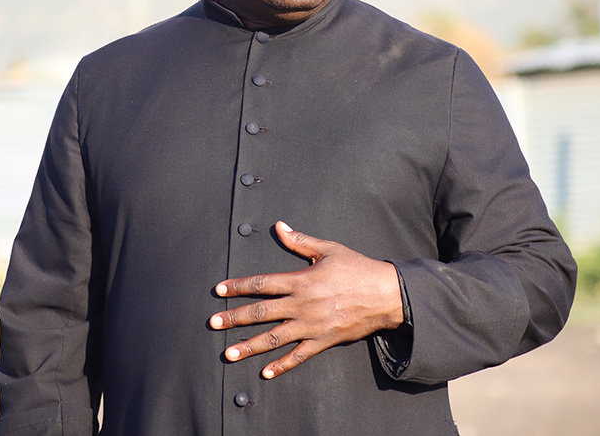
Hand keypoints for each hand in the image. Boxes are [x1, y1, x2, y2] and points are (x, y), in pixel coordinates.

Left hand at [209, 221, 403, 378]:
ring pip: (274, 338)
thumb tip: (280, 226)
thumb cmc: (357, 269)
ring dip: (250, 346)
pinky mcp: (323, 340)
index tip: (220, 290)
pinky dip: (282, 365)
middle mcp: (302, 304)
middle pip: (261, 312)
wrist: (386, 295)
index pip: (262, 283)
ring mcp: (311, 325)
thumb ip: (300, 241)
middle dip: (235, 318)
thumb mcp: (328, 249)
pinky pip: (299, 355)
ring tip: (229, 353)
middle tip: (214, 323)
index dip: (239, 286)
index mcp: (301, 280)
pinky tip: (266, 372)